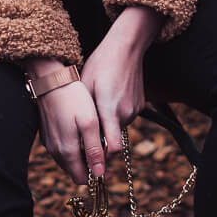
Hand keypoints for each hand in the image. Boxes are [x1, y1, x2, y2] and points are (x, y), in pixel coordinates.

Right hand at [35, 80, 105, 184]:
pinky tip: (82, 135)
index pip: (82, 178)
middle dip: (90, 168)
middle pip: (75, 171)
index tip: (110, 170)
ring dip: (82, 158)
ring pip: (68, 161)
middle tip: (105, 155)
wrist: (50, 80)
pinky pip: (62, 149)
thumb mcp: (89, 123)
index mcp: (67, 151)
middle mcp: (55, 151)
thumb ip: (94, 149)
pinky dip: (73, 149)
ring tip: (96, 144)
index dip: (97, 178)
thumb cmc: (73, 98)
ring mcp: (50, 143)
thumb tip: (99, 174)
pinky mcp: (47, 134)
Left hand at [81, 5, 162, 157]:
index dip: (102, 160)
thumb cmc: (100, 64)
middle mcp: (126, 113)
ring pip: (117, 129)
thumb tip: (76, 135)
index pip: (112, 147)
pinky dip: (114, 117)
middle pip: (112, 140)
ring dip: (106, 128)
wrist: (126, 47)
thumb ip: (84, 113)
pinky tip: (105, 102)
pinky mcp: (139, 105)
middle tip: (83, 141)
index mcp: (110, 109)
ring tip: (93, 113)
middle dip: (99, 144)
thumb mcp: (84, 87)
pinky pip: (124, 119)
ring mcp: (135, 110)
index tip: (93, 169)